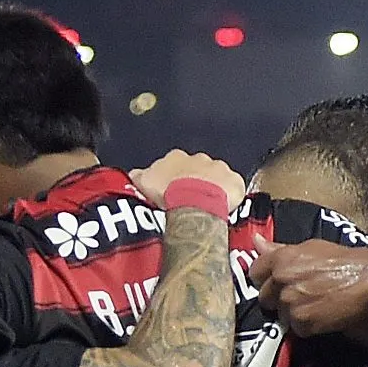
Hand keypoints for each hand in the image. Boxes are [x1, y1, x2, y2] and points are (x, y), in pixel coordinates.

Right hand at [132, 150, 246, 211]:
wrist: (193, 200)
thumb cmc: (167, 192)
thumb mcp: (142, 183)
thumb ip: (138, 176)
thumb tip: (132, 175)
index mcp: (177, 157)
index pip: (174, 165)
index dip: (173, 178)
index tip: (171, 190)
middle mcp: (200, 159)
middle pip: (197, 170)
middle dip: (194, 182)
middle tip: (189, 201)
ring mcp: (220, 169)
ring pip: (217, 178)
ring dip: (212, 189)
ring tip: (206, 207)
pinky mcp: (235, 182)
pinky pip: (234, 188)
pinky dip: (230, 197)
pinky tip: (223, 208)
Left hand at [250, 239, 367, 337]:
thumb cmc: (343, 261)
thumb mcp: (310, 248)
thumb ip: (279, 249)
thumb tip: (255, 242)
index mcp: (281, 259)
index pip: (254, 272)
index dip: (265, 279)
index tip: (276, 282)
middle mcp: (281, 280)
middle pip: (264, 297)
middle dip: (277, 298)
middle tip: (298, 296)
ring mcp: (290, 302)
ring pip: (280, 314)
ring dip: (293, 313)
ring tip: (313, 305)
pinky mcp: (302, 322)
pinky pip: (295, 328)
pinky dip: (306, 326)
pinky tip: (321, 315)